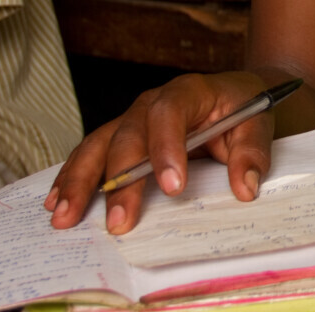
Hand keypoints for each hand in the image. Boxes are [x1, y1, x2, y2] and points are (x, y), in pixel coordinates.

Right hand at [46, 71, 273, 234]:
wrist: (235, 96)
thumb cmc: (244, 109)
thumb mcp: (259, 123)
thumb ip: (253, 153)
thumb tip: (246, 187)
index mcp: (188, 92)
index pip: (170, 114)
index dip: (166, 148)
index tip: (173, 187)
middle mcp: (151, 102)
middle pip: (127, 136)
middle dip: (120, 181)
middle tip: (119, 223)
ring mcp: (131, 119)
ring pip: (98, 145)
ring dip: (79, 181)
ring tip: (65, 216)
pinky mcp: (120, 136)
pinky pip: (90, 153)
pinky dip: (72, 176)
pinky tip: (56, 202)